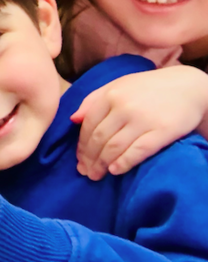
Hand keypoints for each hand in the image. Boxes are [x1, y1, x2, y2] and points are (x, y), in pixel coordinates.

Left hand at [72, 65, 207, 179]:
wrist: (188, 86)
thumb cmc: (148, 88)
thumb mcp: (118, 86)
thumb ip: (93, 100)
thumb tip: (73, 119)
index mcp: (110, 94)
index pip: (88, 125)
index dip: (81, 145)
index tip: (79, 158)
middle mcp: (124, 106)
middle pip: (99, 138)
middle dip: (89, 158)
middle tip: (85, 171)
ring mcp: (143, 119)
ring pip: (115, 146)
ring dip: (102, 164)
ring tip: (96, 175)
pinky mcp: (163, 131)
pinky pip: (138, 151)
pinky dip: (124, 163)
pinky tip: (115, 171)